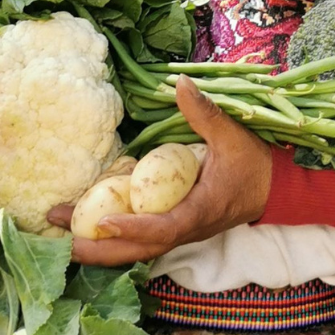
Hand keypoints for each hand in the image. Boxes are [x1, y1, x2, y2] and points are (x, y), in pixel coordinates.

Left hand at [47, 75, 273, 265]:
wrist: (273, 188)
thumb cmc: (252, 162)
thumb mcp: (231, 134)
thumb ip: (204, 112)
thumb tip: (180, 82)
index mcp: (200, 210)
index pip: (163, 228)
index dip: (132, 228)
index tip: (103, 222)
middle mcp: (186, 230)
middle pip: (138, 251)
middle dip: (100, 250)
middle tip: (61, 241)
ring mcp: (178, 232)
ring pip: (135, 250)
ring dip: (99, 247)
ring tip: (60, 234)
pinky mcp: (173, 227)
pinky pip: (138, 239)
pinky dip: (111, 237)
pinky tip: (84, 225)